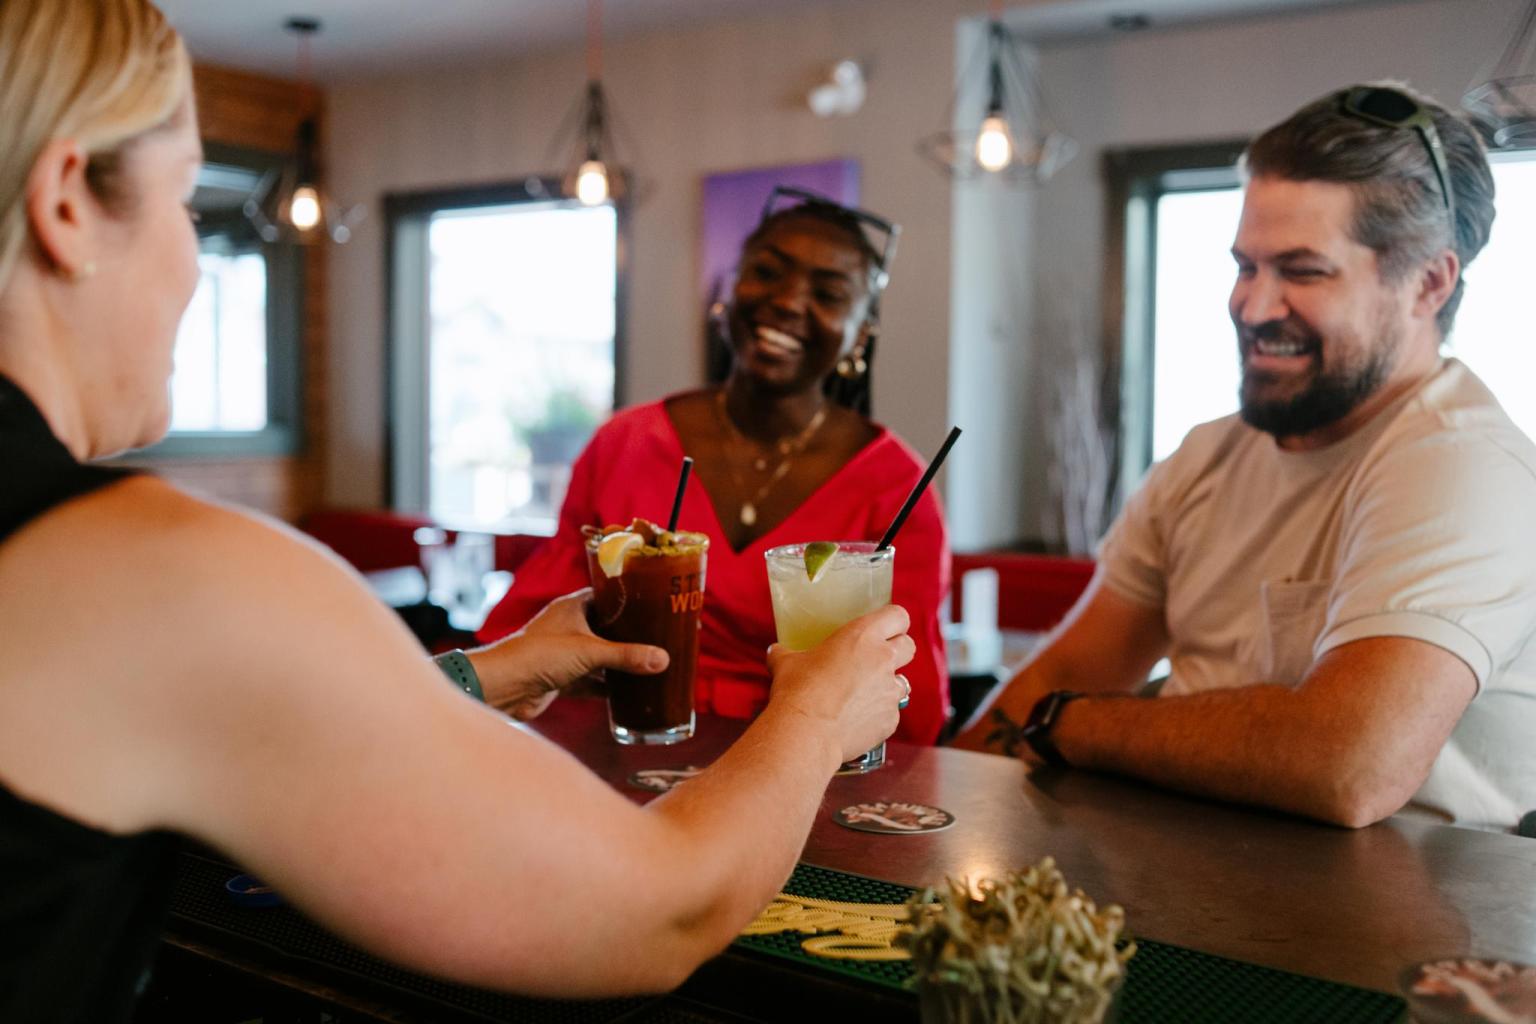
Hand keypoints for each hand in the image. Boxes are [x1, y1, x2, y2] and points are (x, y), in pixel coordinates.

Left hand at [468, 589, 667, 719]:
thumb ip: (627, 656)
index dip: (629, 599)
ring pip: (600, 656)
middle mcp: (569, 627)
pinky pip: (592, 680)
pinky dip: (608, 687)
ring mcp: (565, 653)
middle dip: (630, 635)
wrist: (504, 687)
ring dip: (620, 662)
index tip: (655, 603)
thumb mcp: (590, 651)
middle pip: (607, 628)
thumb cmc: (539, 655)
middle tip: (660, 637)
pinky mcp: (561, 678)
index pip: (606, 595)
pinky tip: (629, 692)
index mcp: (572, 607)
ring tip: (651, 664)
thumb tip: (663, 659)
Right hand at [764, 604, 914, 763]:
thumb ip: (785, 653)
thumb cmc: (797, 691)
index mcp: (862, 636)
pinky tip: (857, 720)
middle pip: (909, 646)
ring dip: (888, 685)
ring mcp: (890, 691)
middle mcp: (883, 660)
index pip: (898, 615)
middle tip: (877, 659)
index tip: (885, 628)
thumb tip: (775, 652)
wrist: (806, 732)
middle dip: (898, 651)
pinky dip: (878, 715)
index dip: (894, 621)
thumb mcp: (785, 663)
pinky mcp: (890, 719)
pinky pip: (891, 712)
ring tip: (864, 695)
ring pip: (903, 682)